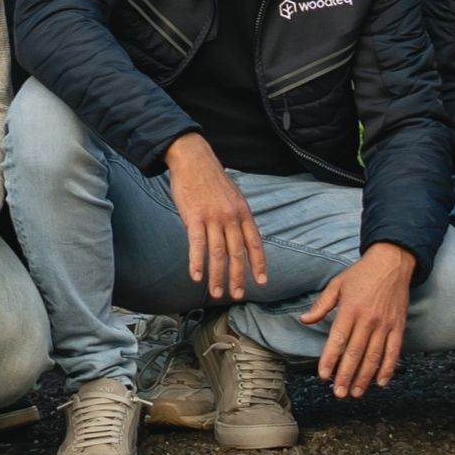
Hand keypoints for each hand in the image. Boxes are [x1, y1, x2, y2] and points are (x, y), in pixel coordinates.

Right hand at [164, 133, 267, 302]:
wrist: (193, 159)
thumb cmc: (211, 179)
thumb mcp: (233, 196)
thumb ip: (237, 217)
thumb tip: (241, 239)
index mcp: (243, 212)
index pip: (254, 243)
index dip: (258, 264)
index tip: (261, 282)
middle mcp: (231, 217)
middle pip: (237, 253)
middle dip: (238, 277)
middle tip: (237, 295)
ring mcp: (213, 217)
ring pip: (218, 253)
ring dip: (217, 276)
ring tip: (216, 292)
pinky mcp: (194, 217)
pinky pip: (196, 244)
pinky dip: (196, 262)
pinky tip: (196, 276)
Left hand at [298, 241, 415, 399]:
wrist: (392, 262)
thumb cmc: (361, 273)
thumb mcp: (337, 284)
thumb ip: (321, 305)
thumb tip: (304, 319)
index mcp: (350, 309)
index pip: (338, 339)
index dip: (330, 359)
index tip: (324, 375)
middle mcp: (368, 319)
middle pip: (355, 353)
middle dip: (345, 375)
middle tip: (338, 393)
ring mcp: (385, 324)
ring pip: (374, 356)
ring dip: (364, 377)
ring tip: (355, 392)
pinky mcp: (399, 327)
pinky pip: (394, 352)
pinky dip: (388, 368)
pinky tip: (380, 382)